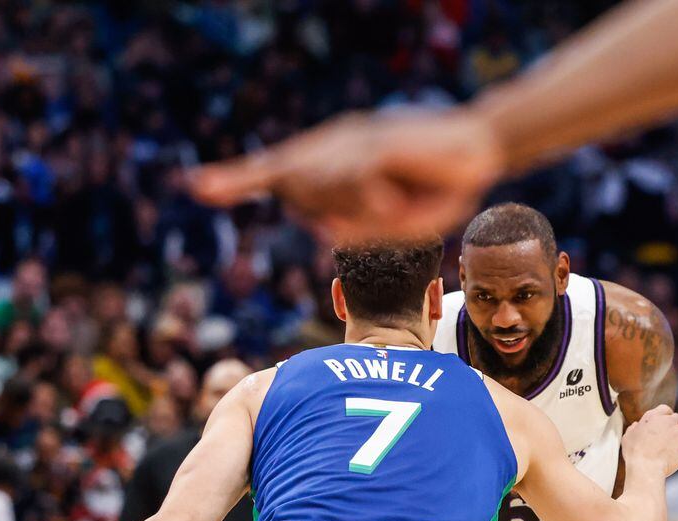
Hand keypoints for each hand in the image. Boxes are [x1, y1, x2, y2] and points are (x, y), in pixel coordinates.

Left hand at [189, 108, 504, 240]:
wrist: (479, 153)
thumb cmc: (436, 189)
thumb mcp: (393, 223)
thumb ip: (355, 225)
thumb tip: (323, 225)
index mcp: (332, 163)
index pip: (274, 170)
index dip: (235, 179)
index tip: (198, 185)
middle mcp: (332, 144)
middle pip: (300, 195)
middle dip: (329, 211)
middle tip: (384, 204)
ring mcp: (347, 138)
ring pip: (322, 193)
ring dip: (360, 209)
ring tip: (399, 197)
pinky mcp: (365, 139)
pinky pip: (352, 184)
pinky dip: (374, 200)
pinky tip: (395, 193)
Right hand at [620, 405, 677, 476]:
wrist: (646, 467)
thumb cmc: (635, 454)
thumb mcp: (628, 438)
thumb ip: (633, 429)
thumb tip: (636, 425)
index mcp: (653, 416)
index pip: (665, 409)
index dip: (666, 415)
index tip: (665, 422)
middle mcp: (668, 421)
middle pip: (677, 418)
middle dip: (676, 426)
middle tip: (673, 436)